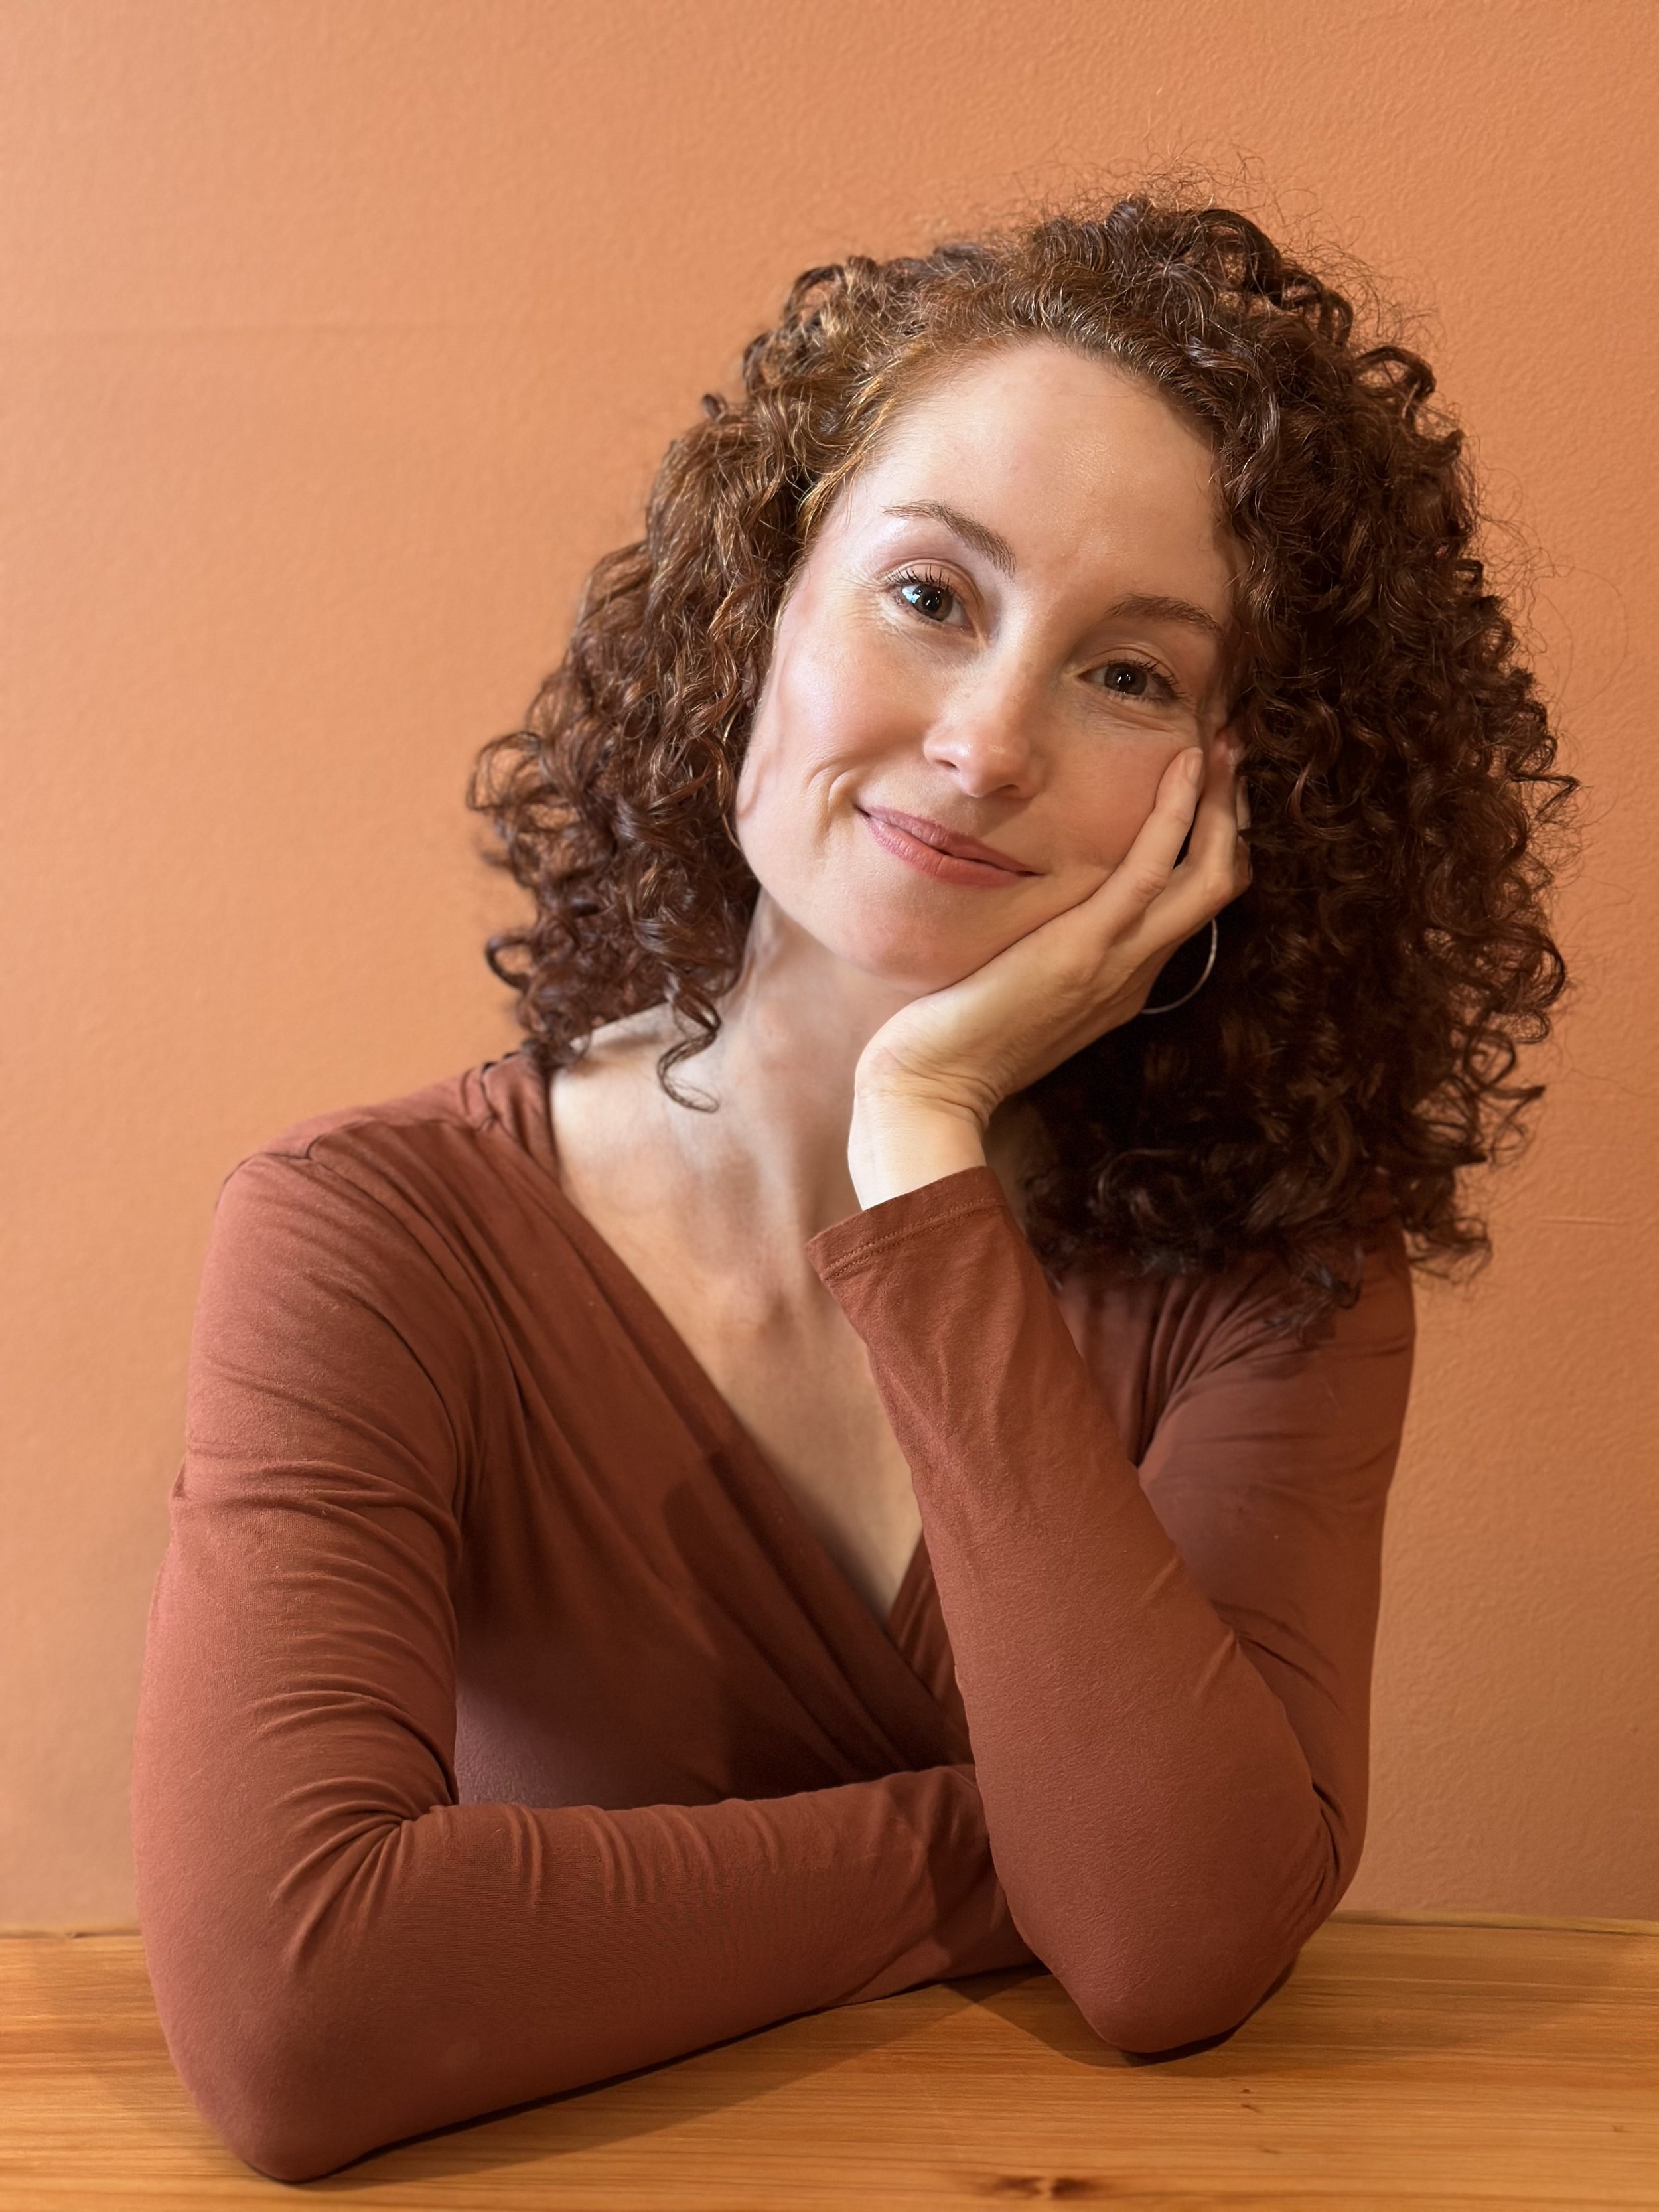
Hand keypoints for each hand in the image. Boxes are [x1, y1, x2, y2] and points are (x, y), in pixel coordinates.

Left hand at [848, 730, 1250, 1204]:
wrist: (933, 1089)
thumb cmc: (955, 1042)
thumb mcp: (1016, 993)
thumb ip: (1044, 957)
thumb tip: (1031, 914)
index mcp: (1123, 984)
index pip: (1188, 908)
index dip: (1210, 849)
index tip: (1207, 794)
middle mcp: (1136, 973)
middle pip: (1217, 887)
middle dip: (1234, 818)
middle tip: (1236, 755)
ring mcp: (1118, 962)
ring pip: (1206, 875)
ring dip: (1222, 806)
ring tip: (1228, 745)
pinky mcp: (1086, 948)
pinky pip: (1150, 870)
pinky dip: (1176, 815)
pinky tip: (1184, 767)